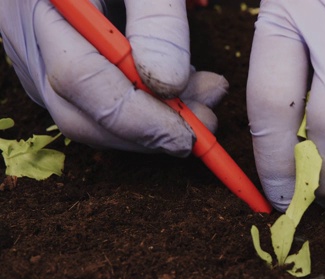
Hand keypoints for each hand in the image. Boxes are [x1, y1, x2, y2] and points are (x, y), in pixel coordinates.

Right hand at [0, 0, 227, 156]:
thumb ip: (156, 20)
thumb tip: (168, 86)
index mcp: (43, 6)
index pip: (80, 80)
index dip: (137, 117)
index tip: (187, 133)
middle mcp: (32, 43)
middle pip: (82, 116)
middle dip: (150, 132)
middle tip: (206, 123)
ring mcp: (41, 62)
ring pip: (93, 119)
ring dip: (155, 122)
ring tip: (206, 96)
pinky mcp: (60, 71)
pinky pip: (99, 106)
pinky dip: (145, 109)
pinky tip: (183, 89)